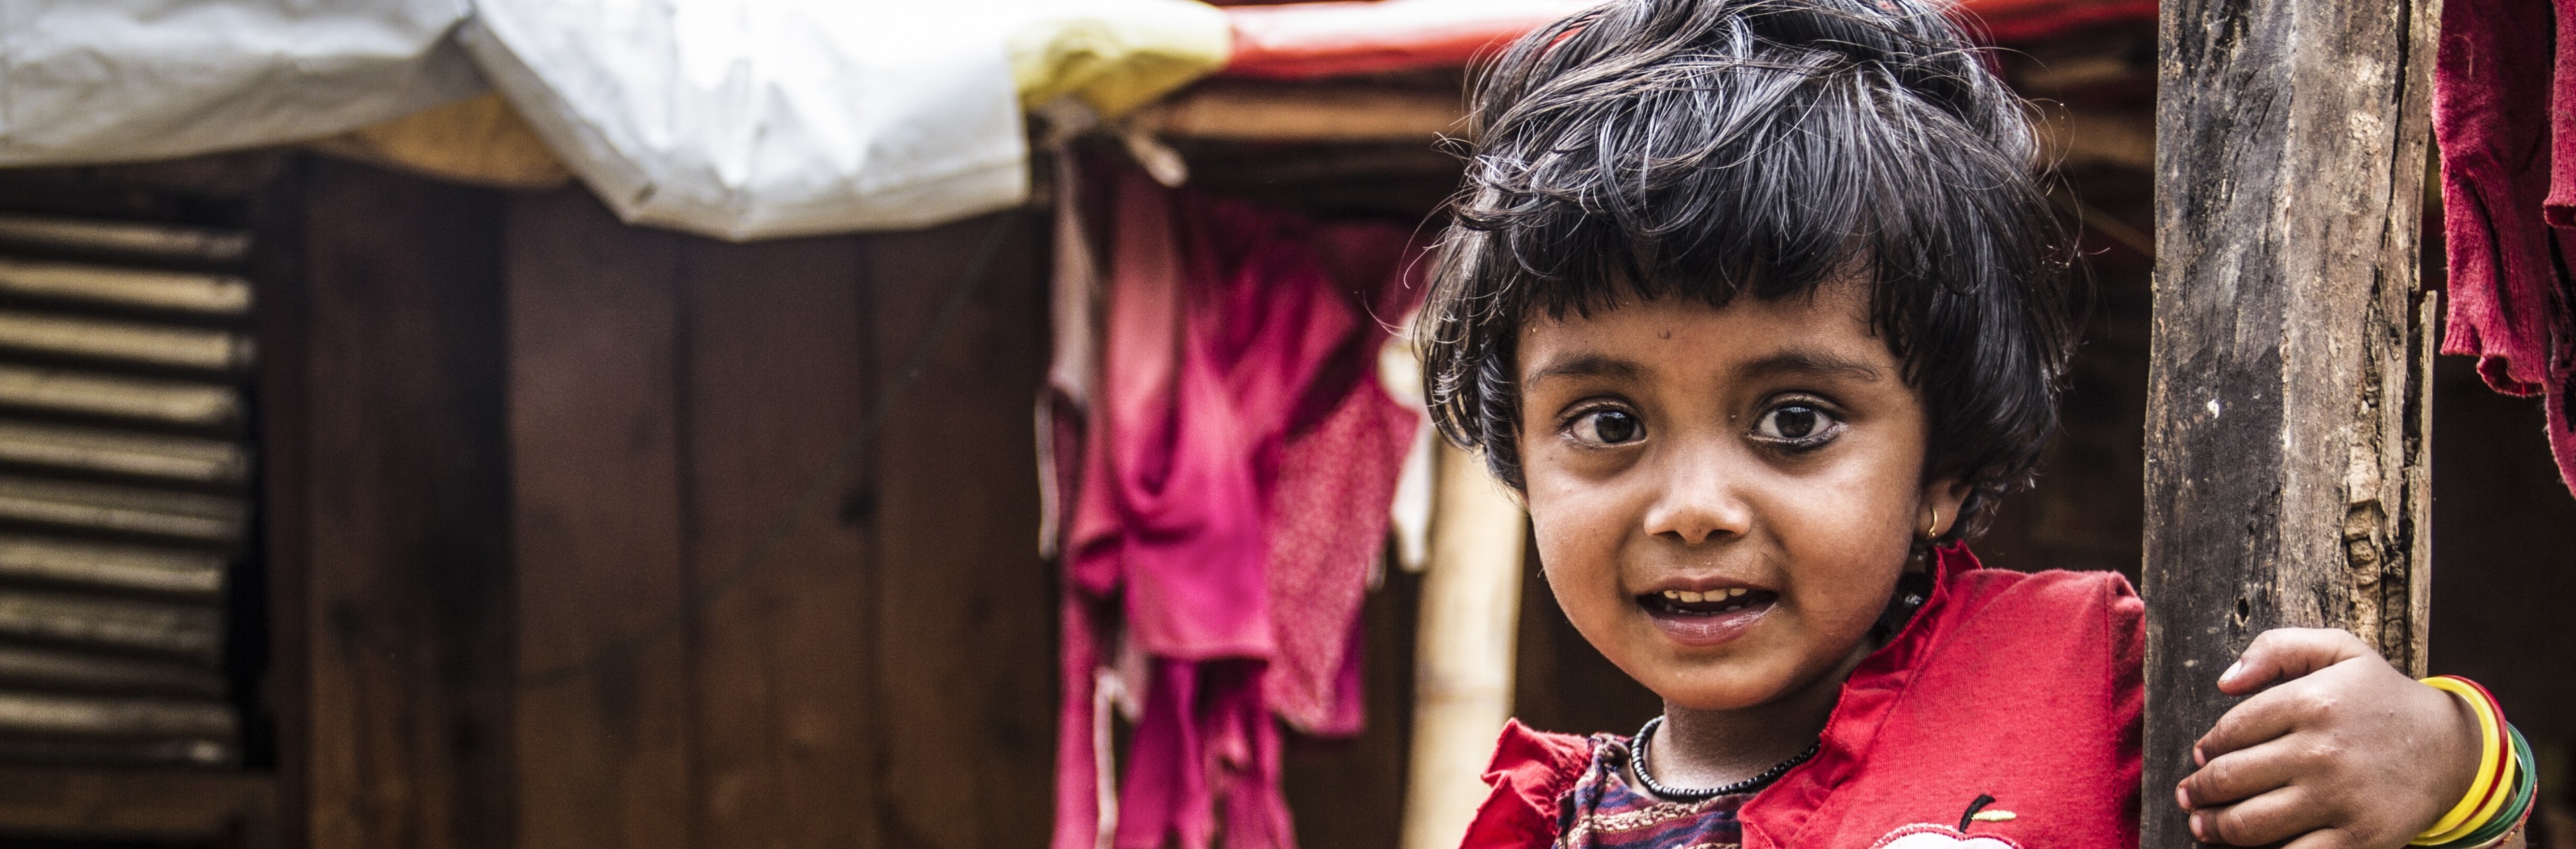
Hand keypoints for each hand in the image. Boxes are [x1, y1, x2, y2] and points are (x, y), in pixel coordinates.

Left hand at [2174, 628, 2482, 848]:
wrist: (2450, 748)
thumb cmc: (2383, 698)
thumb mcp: (2340, 650)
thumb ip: (2277, 648)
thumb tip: (2224, 681)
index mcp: (2313, 702)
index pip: (2231, 730)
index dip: (2208, 747)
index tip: (2202, 757)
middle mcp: (2323, 751)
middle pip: (2231, 779)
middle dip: (2199, 791)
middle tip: (2189, 795)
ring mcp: (2340, 799)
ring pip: (2249, 824)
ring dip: (2214, 828)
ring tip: (2202, 825)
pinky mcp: (2358, 839)